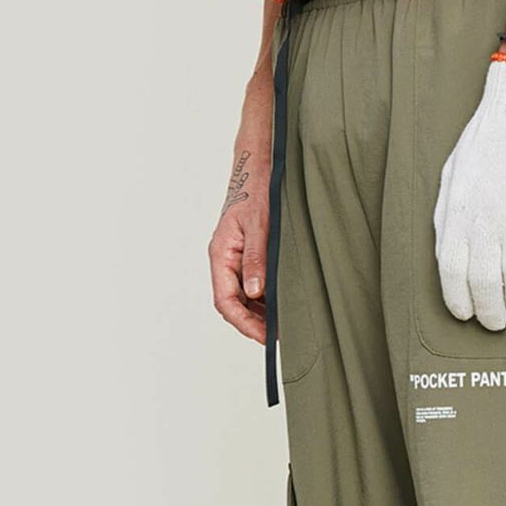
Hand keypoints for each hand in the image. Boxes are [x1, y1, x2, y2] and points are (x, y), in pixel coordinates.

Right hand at [209, 147, 268, 343]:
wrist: (259, 168)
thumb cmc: (258, 190)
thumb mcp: (260, 225)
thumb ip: (256, 259)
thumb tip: (254, 291)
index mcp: (221, 254)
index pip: (225, 301)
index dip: (244, 324)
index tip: (264, 337)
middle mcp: (226, 260)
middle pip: (233, 305)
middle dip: (254, 324)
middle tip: (279, 336)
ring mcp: (237, 260)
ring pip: (244, 299)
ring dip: (261, 314)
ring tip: (283, 326)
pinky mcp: (249, 257)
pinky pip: (253, 287)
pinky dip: (266, 300)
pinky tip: (282, 306)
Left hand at [434, 58, 505, 331]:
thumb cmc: (487, 140)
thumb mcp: (451, 178)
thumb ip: (449, 219)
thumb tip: (453, 258)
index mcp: (457, 212)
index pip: (452, 273)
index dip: (459, 301)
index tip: (467, 313)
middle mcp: (485, 220)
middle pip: (486, 286)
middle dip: (492, 313)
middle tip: (498, 321)